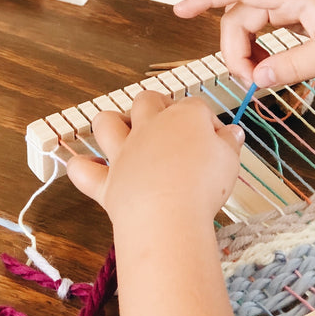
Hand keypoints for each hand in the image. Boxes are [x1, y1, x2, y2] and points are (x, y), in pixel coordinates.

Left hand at [67, 92, 243, 225]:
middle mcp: (149, 128)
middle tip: (170, 126)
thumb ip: (229, 143)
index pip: (197, 107)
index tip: (220, 141)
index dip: (209, 123)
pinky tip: (84, 166)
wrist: (167, 215)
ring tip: (124, 133)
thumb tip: (232, 133)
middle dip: (157, 105)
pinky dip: (82, 167)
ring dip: (112, 124)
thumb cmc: (203, 186)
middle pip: (147, 100)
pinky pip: (84, 171)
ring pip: (107, 122)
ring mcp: (124, 154)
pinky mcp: (107, 182)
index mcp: (184, 118)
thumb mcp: (230, 161)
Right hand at [174, 0, 314, 87]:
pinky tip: (273, 69)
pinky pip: (272, 29)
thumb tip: (255, 80)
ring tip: (259, 79)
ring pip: (255, 23)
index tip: (178, 11)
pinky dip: (264, 49)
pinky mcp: (308, 16)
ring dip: (248, 50)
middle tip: (248, 84)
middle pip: (241, 15)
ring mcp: (300, 4)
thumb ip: (292, 67)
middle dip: (234, 48)